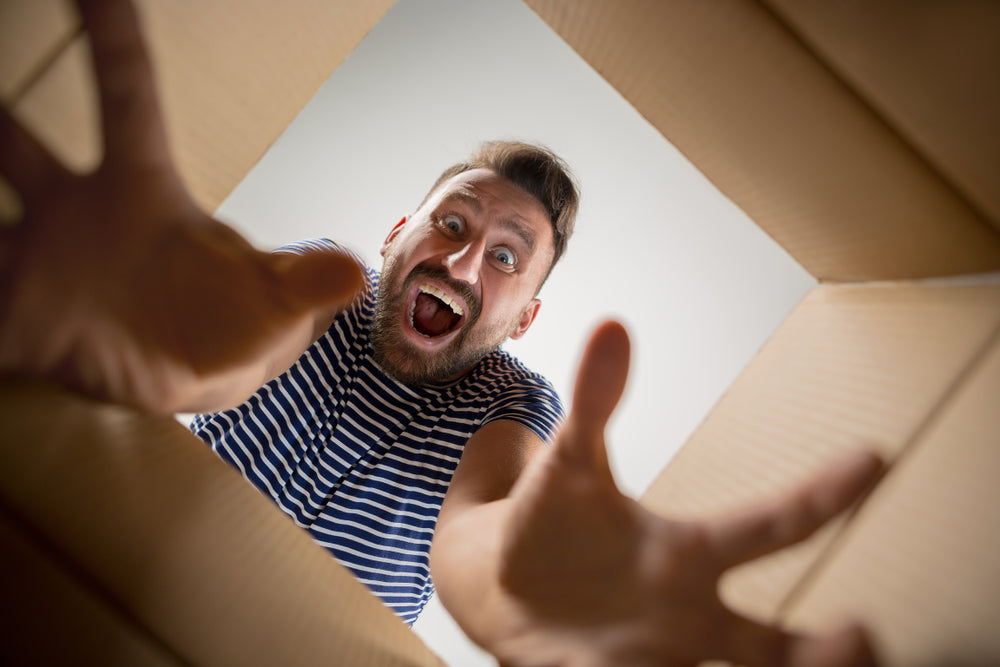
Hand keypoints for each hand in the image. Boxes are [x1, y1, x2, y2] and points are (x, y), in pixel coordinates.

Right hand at [0, 0, 360, 412]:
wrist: (182, 381)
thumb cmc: (223, 328)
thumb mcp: (268, 310)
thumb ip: (301, 287)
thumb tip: (355, 271)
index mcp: (144, 190)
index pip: (126, 95)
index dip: (111, 35)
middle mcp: (80, 209)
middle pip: (20, 145)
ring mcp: (39, 254)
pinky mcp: (13, 307)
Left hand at [492, 321, 882, 665]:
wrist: (500, 584)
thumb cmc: (552, 524)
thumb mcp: (570, 462)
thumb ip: (595, 402)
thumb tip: (611, 324)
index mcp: (688, 555)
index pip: (769, 527)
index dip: (823, 496)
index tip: (875, 457)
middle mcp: (687, 615)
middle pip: (771, 649)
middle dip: (821, 654)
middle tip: (865, 638)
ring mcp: (651, 657)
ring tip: (812, 660)